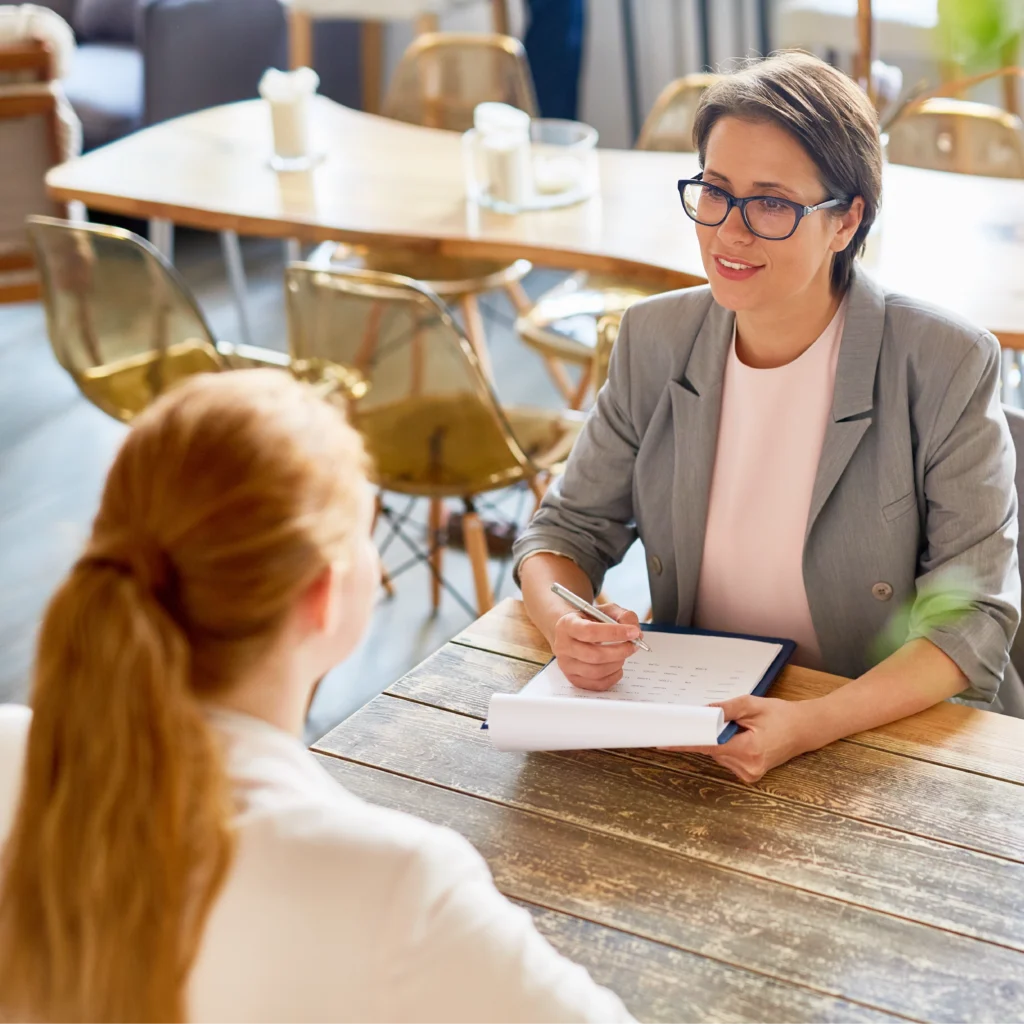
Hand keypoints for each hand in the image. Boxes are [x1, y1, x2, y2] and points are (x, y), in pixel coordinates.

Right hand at [551, 603, 641, 690]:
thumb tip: (636, 633)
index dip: (614, 633)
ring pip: (596, 671)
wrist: (571, 633)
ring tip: (623, 654)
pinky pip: (597, 684)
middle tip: (634, 645)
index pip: (590, 631)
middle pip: (594, 655)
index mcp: (567, 624)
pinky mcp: (573, 678)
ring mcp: (566, 665)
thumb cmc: (589, 621)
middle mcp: (563, 646)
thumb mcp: (605, 610)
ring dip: (617, 663)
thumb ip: (623, 616)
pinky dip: (613, 676)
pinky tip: (617, 666)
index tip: (633, 632)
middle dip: (620, 651)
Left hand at [662, 695, 812, 782]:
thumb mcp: (751, 705)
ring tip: (743, 729)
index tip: (665, 743)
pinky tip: (743, 738)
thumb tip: (701, 712)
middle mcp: (748, 767)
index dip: (685, 743)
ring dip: (720, 740)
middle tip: (720, 720)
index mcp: (749, 750)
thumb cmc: (781, 715)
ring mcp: (749, 774)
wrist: (805, 729)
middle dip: (709, 734)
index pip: (708, 747)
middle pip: (711, 750)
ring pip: (718, 754)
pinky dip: (727, 747)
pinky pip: (727, 758)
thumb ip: (724, 709)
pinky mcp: (749, 774)